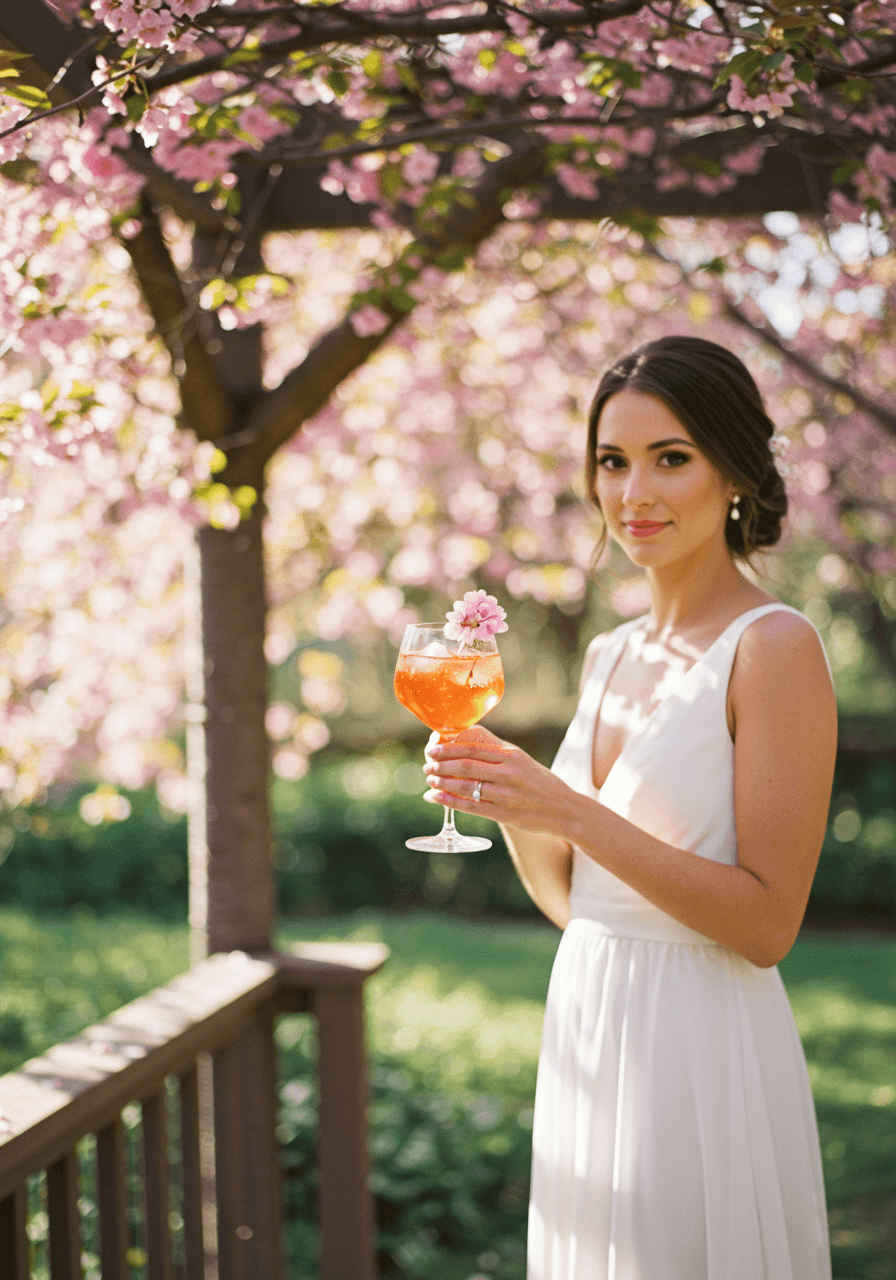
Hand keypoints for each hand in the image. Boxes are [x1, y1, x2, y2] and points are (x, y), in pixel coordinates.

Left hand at [422, 725, 574, 834]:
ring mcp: (506, 795)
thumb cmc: (539, 782)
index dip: (448, 748)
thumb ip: (495, 749)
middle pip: (466, 766)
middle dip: (441, 764)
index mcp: (511, 756)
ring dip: (442, 782)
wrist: (564, 810)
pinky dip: (449, 801)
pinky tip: (436, 797)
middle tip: (427, 764)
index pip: (473, 748)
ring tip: (430, 778)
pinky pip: (470, 806)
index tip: (432, 748)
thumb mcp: (521, 759)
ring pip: (465, 786)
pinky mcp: (503, 814)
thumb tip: (465, 737)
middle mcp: (508, 773)